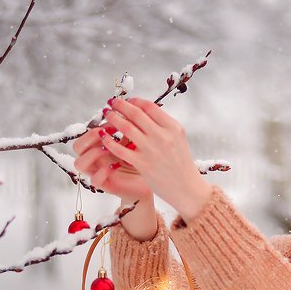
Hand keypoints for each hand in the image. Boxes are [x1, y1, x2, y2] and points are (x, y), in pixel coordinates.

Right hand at [71, 114, 152, 202]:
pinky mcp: (106, 185)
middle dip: (89, 137)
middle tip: (105, 133)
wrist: (152, 179)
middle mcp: (95, 159)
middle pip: (77, 147)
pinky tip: (116, 165)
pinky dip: (103, 171)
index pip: (84, 135)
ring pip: (79, 163)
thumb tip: (124, 110)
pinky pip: (94, 180)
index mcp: (98, 147)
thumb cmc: (141, 158)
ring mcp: (98, 172)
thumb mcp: (133, 140)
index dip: (95, 127)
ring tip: (108, 149)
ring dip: (92, 153)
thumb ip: (126, 128)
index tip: (113, 124)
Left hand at [101, 97, 212, 219]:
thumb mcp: (178, 139)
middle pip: (136, 113)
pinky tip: (103, 136)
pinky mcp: (142, 164)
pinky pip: (120, 148)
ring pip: (126, 127)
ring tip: (107, 115)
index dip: (135, 101)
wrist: (186, 188)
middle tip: (112, 103)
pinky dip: (109, 140)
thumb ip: (163, 125)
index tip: (127, 101)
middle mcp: (163, 136)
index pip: (150, 106)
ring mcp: (152, 150)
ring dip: (113, 118)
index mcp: (173, 127)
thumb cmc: (181, 164)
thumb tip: (144, 112)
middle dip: (120, 105)